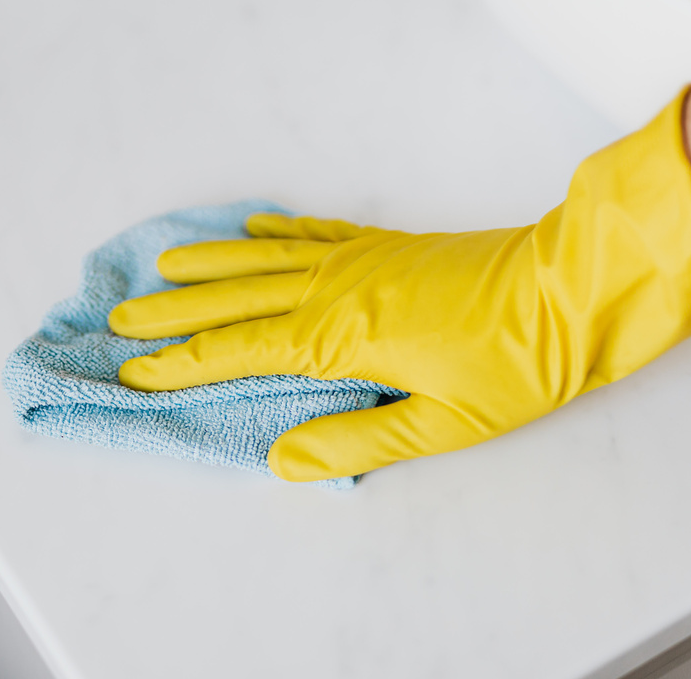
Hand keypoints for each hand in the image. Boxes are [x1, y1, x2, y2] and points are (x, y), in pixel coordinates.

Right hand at [109, 90, 690, 481]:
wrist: (573, 287)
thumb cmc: (518, 361)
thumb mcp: (445, 423)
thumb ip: (359, 440)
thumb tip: (282, 458)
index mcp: (344, 337)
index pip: (242, 352)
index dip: (184, 363)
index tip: (134, 368)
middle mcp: (338, 290)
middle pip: (237, 300)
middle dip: (174, 312)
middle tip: (118, 315)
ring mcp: (360, 261)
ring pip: (263, 261)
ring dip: (208, 266)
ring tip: (161, 267)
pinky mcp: (385, 245)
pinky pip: (312, 234)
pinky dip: (272, 233)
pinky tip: (250, 231)